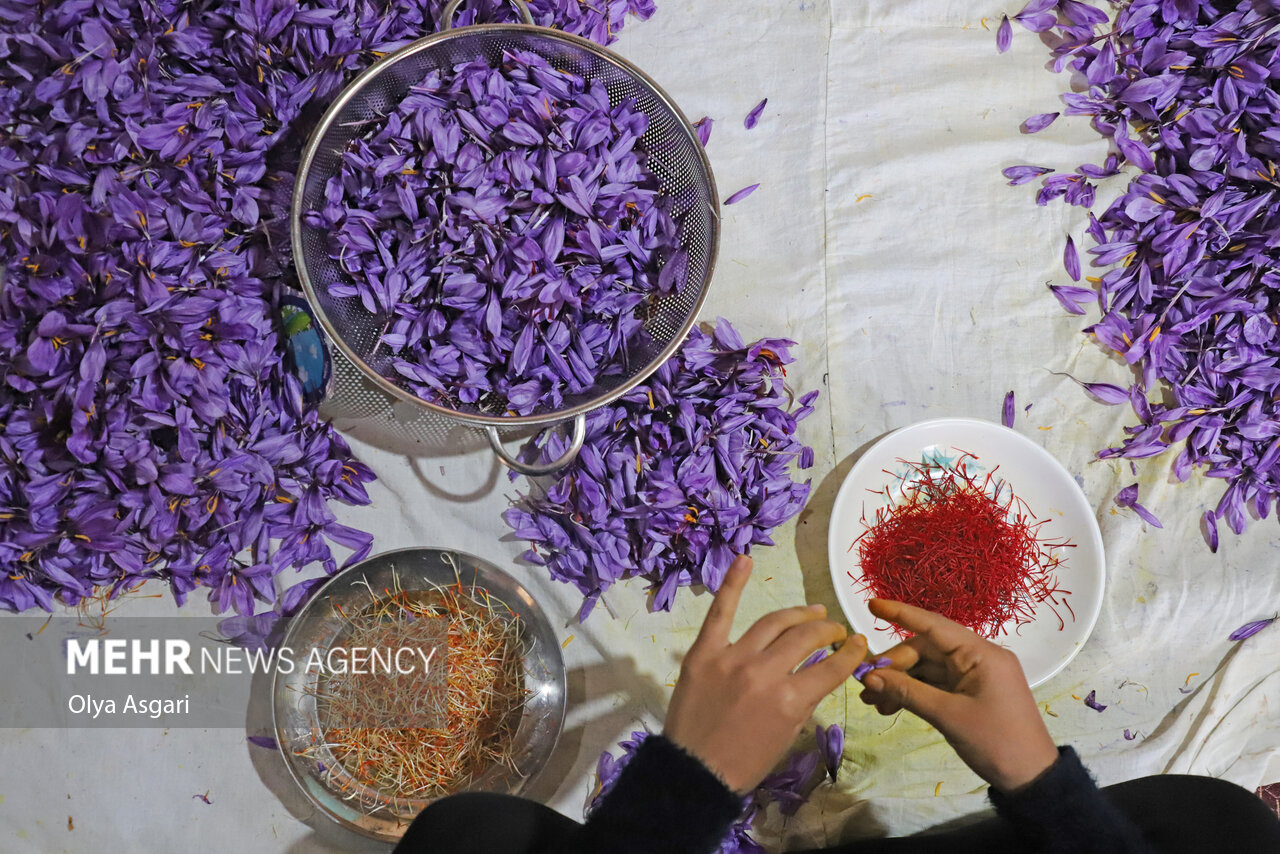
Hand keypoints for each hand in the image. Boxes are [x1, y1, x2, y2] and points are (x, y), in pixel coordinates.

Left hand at [664, 555, 868, 793]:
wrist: (693, 773)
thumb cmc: (744, 764)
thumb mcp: (787, 737)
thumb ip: (804, 701)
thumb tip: (819, 673)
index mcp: (791, 701)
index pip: (832, 667)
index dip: (851, 654)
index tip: (859, 644)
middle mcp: (766, 673)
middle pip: (806, 638)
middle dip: (828, 631)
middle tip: (834, 630)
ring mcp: (733, 658)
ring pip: (774, 622)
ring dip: (799, 613)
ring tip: (812, 611)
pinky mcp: (704, 652)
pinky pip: (721, 611)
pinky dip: (733, 583)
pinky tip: (744, 559)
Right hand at [857, 599, 1058, 792]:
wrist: (1031, 777)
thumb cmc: (995, 742)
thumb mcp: (948, 716)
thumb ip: (908, 692)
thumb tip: (869, 678)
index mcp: (981, 654)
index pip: (934, 625)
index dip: (901, 614)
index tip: (872, 604)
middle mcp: (978, 657)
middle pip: (926, 649)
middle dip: (894, 665)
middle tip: (865, 684)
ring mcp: (974, 675)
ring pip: (927, 668)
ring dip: (900, 681)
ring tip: (872, 701)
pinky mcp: (971, 692)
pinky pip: (936, 683)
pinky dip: (914, 692)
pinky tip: (890, 705)